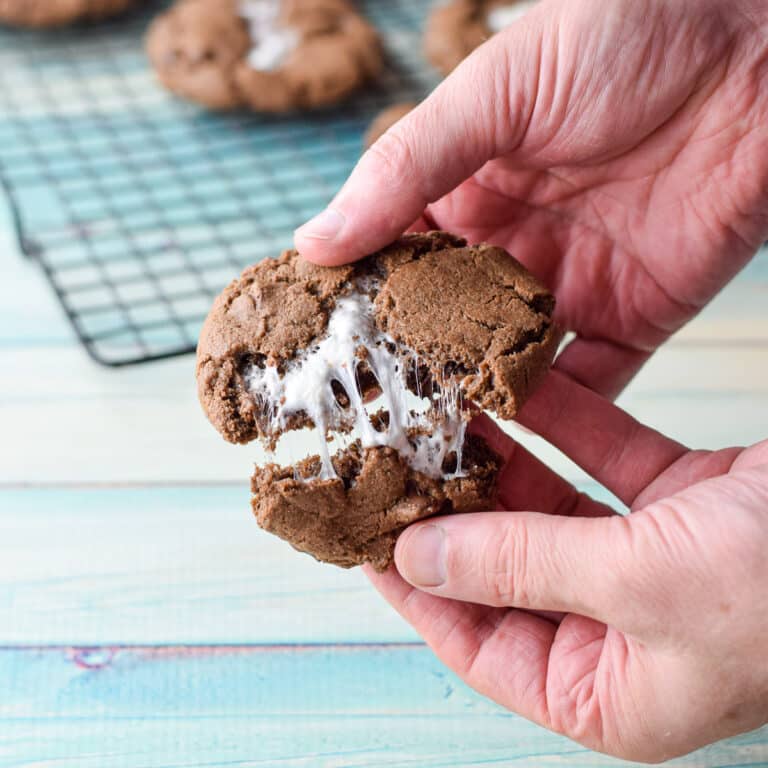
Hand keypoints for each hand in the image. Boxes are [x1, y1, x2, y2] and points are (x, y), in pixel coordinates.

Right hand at [296, 0, 767, 397]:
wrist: (758, 38)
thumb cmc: (621, 32)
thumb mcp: (493, 92)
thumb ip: (405, 170)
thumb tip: (314, 239)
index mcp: (468, 191)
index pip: (397, 260)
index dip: (361, 303)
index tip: (321, 350)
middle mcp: (512, 246)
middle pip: (450, 324)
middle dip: (414, 367)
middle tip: (366, 415)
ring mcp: (571, 286)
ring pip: (510, 362)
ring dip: (476, 398)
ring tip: (429, 441)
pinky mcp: (635, 316)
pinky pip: (589, 379)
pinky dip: (556, 411)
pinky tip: (513, 437)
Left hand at [365, 371, 767, 761]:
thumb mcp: (642, 584)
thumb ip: (523, 566)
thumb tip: (420, 558)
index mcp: (606, 690)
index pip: (475, 638)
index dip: (415, 585)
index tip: (367, 532)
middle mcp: (622, 630)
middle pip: (507, 563)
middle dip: (455, 506)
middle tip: (398, 454)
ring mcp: (652, 562)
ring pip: (552, 504)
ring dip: (504, 456)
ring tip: (441, 410)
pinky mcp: (683, 502)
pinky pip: (605, 458)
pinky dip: (566, 422)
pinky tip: (517, 384)